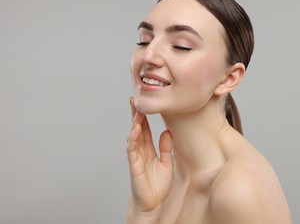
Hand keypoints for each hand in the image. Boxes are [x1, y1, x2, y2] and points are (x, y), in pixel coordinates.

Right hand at [127, 97, 172, 212]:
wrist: (152, 203)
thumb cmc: (158, 184)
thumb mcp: (166, 162)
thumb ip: (165, 147)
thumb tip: (167, 131)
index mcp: (148, 149)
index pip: (144, 128)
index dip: (143, 115)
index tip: (144, 101)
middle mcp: (140, 150)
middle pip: (137, 128)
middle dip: (136, 113)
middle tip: (135, 97)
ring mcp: (136, 157)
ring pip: (133, 135)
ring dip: (134, 121)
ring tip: (136, 108)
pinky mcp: (134, 165)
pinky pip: (132, 148)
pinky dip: (133, 137)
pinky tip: (135, 127)